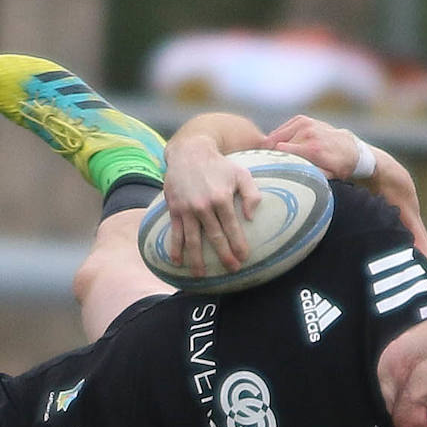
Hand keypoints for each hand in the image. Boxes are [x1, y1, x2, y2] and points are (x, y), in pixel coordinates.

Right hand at [161, 135, 262, 275]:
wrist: (189, 151)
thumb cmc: (218, 165)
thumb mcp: (241, 173)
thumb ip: (251, 194)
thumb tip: (251, 217)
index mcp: (222, 198)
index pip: (232, 227)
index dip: (238, 244)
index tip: (244, 258)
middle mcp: (204, 206)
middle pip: (215, 237)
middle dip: (224, 255)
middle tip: (232, 270)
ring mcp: (187, 209)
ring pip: (193, 240)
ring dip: (196, 260)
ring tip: (201, 275)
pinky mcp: (175, 209)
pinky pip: (175, 233)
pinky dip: (175, 248)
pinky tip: (177, 262)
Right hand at [261, 115, 359, 179]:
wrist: (350, 149)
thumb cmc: (338, 166)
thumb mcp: (327, 177)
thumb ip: (309, 175)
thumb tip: (291, 175)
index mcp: (312, 148)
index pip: (279, 151)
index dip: (272, 160)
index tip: (270, 168)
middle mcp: (307, 133)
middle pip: (274, 144)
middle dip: (272, 154)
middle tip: (273, 164)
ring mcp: (304, 123)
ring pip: (275, 135)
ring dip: (274, 145)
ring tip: (278, 156)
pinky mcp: (301, 119)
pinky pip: (281, 129)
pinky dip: (279, 137)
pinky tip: (284, 146)